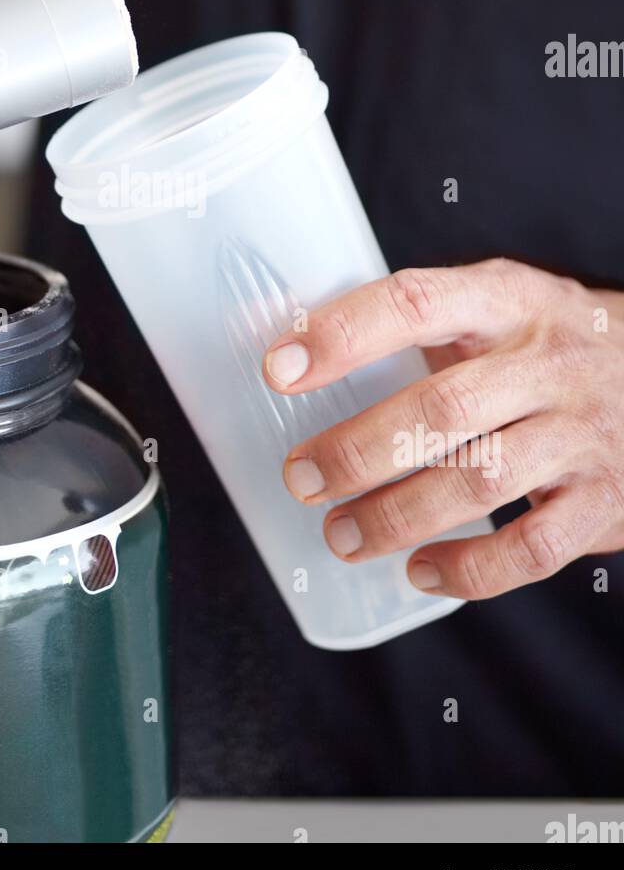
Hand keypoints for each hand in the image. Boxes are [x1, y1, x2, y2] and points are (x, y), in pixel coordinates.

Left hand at [263, 258, 623, 598]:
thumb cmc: (553, 343)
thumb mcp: (502, 304)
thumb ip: (424, 322)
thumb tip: (299, 355)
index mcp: (510, 299)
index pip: (416, 302)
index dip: (343, 335)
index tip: (278, 368)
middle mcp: (549, 363)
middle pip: (441, 408)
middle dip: (357, 450)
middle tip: (300, 476)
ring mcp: (582, 434)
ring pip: (480, 482)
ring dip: (396, 516)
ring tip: (340, 534)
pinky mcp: (604, 502)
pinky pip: (532, 548)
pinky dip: (470, 569)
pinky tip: (421, 570)